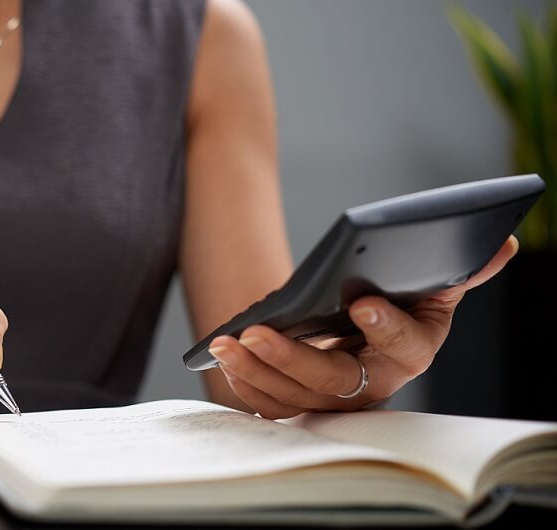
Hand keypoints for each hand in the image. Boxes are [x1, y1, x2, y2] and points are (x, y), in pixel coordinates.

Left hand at [208, 236, 518, 418]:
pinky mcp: (302, 402)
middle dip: (293, 359)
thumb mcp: (431, 282)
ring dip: (257, 370)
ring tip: (227, 341)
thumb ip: (460, 268)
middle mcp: (374, 384)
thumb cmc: (398, 301)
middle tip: (258, 332)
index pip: (405, 346)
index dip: (386, 327)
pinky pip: (272, 404)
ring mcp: (335, 399)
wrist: (364, 328)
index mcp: (413, 351)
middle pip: (334, 381)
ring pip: (294, 397)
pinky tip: (226, 356)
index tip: (361, 303)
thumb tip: (500, 242)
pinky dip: (247, 383)